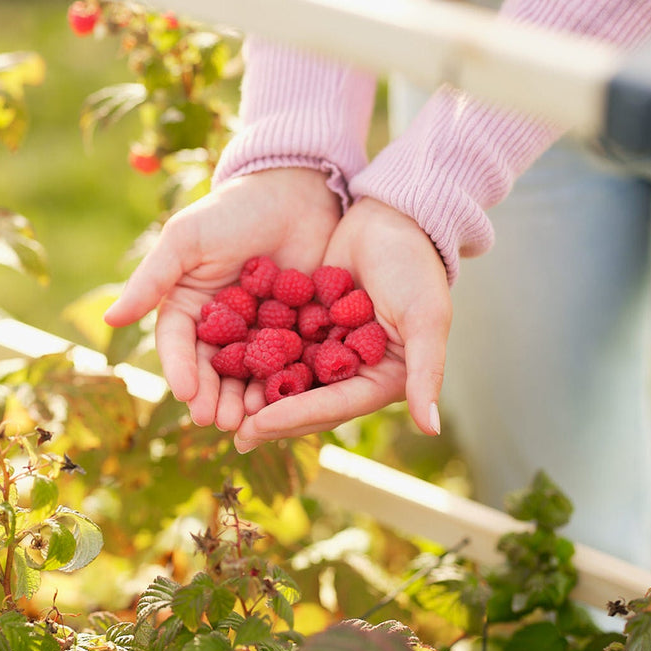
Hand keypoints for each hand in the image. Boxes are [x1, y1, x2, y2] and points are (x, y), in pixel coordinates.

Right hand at [103, 167, 340, 430]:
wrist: (295, 190)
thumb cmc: (231, 210)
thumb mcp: (185, 240)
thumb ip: (151, 279)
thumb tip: (110, 318)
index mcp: (186, 304)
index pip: (177, 344)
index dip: (180, 370)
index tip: (188, 394)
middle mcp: (219, 324)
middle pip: (211, 368)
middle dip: (213, 396)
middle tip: (219, 421)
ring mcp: (258, 330)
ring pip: (248, 373)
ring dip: (246, 399)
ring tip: (251, 421)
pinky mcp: (296, 331)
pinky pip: (289, 363)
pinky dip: (285, 384)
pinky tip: (288, 401)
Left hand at [232, 197, 450, 451]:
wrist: (390, 216)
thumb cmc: (415, 265)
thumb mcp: (426, 317)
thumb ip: (426, 371)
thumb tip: (431, 429)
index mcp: (382, 378)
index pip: (334, 406)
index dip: (296, 416)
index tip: (257, 424)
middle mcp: (352, 370)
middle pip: (306, 402)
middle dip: (270, 418)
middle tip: (232, 433)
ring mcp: (325, 348)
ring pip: (285, 378)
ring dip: (255, 393)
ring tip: (221, 407)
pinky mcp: (304, 324)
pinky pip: (274, 345)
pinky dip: (251, 357)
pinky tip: (219, 363)